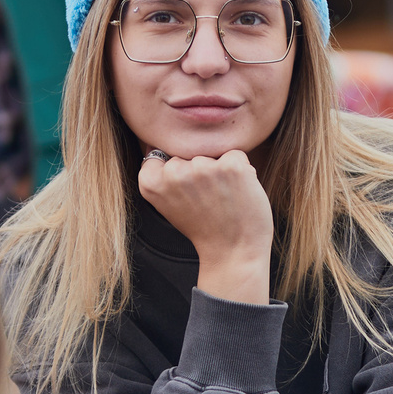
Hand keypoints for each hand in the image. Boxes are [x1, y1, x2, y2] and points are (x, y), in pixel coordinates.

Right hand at [137, 148, 271, 303]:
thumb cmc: (203, 227)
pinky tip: (237, 193)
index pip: (160, 155)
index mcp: (151, 183)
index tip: (186, 196)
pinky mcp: (231, 166)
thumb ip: (161, 177)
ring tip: (222, 198)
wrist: (233, 252)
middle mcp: (173, 173)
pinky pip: (236, 155)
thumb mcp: (168, 204)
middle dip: (199, 171)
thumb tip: (155, 142)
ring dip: (220, 170)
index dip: (178, 174)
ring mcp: (202, 168)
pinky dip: (241, 170)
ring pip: (211, 154)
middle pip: (188, 154)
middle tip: (207, 200)